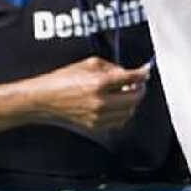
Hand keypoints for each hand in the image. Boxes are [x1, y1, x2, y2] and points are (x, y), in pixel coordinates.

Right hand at [32, 57, 149, 130]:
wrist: (45, 99)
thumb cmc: (62, 79)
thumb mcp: (87, 64)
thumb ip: (111, 67)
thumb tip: (127, 74)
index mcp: (99, 83)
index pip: (131, 78)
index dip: (142, 74)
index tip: (145, 72)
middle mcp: (101, 102)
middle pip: (135, 97)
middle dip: (139, 89)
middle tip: (138, 83)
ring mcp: (99, 116)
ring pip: (129, 111)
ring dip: (131, 102)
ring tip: (125, 94)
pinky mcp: (95, 126)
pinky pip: (119, 121)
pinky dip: (122, 113)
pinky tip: (116, 105)